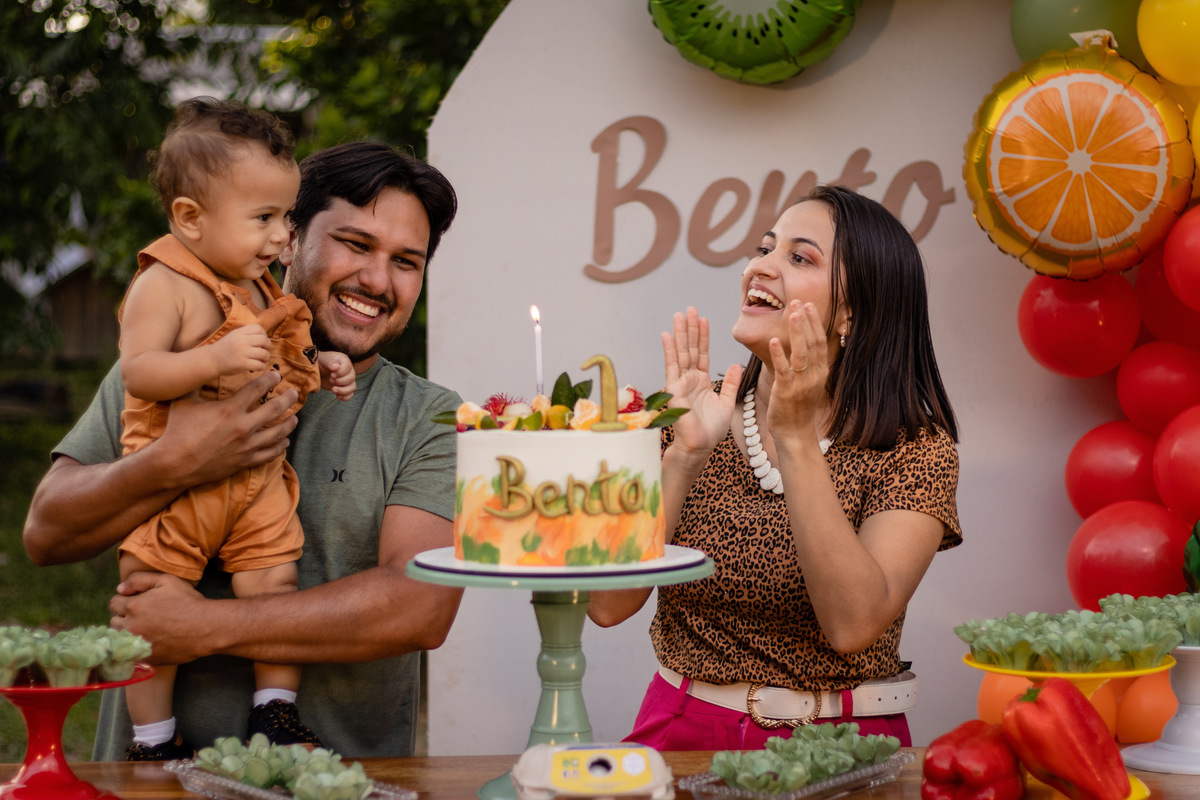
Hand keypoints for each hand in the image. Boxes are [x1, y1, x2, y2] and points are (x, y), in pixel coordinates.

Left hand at [109, 572, 210, 664]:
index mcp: (133, 606)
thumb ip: (139, 579)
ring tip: (144, 629)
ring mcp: (137, 645)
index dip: (126, 600)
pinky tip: (150, 641)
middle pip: (114, 622)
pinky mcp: (145, 658)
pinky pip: (130, 653)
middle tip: (142, 616)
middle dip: (124, 617)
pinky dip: (135, 647)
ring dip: (127, 632)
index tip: (138, 601)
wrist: (206, 628)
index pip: (114, 603)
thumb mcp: (167, 581)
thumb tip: (120, 588)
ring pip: (119, 638)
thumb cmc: (188, 602)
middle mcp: (130, 627)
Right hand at [157, 371, 297, 486]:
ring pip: (277, 433)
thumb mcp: (184, 401)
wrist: (174, 464)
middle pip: (275, 409)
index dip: (269, 379)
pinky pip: (269, 454)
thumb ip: (196, 383)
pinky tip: (284, 441)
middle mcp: (243, 426)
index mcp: (230, 409)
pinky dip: (279, 447)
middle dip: (288, 398)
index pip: (258, 388)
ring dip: (289, 423)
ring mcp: (246, 446)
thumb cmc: (178, 430)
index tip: (276, 375)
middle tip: (294, 393)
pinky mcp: (245, 461)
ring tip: (295, 417)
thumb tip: (199, 366)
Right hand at [208, 324, 269, 375]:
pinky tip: (258, 366)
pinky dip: (262, 366)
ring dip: (266, 357)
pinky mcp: (242, 364)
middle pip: (264, 340)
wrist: (211, 360)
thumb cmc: (224, 348)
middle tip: (264, 350)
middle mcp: (241, 341)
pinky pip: (260, 365)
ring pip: (264, 353)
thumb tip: (264, 337)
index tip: (262, 341)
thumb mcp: (233, 336)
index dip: (264, 334)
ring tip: (262, 359)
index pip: (258, 328)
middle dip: (268, 346)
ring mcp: (242, 352)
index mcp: (239, 332)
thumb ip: (246, 334)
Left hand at [318, 351, 355, 400]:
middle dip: (340, 381)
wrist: (318, 370)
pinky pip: (350, 395)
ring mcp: (347, 380)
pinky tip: (337, 396)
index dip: (340, 372)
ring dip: (343, 391)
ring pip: (352, 387)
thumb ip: (330, 362)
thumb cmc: (321, 362)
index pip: (348, 367)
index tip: (331, 374)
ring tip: (333, 390)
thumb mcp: (324, 359)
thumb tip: (336, 367)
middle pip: (352, 378)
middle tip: (330, 380)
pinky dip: (345, 397)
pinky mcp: (344, 388)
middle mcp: (349, 371)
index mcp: (344, 361)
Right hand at [661, 307, 742, 460]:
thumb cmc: (711, 430)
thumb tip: (737, 365)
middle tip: (690, 308)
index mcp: (701, 381)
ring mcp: (680, 383)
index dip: (703, 336)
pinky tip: (667, 335)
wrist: (700, 446)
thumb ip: (731, 383)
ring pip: (681, 353)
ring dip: (681, 334)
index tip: (704, 319)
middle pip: (691, 349)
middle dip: (691, 329)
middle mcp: (690, 379)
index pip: (702, 354)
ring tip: (680, 315)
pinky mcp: (674, 390)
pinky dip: (670, 351)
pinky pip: (672, 367)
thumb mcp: (726, 402)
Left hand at [765, 301, 827, 443]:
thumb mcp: (808, 383)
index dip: (814, 322)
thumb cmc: (798, 408)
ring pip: (802, 353)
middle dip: (807, 321)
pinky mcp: (787, 391)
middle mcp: (815, 376)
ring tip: (792, 313)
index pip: (820, 342)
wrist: (795, 434)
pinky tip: (774, 340)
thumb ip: (807, 365)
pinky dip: (779, 354)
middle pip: (813, 343)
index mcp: (820, 372)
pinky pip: (784, 370)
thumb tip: (803, 345)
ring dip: (797, 332)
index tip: (807, 305)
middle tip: (799, 301)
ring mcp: (802, 384)